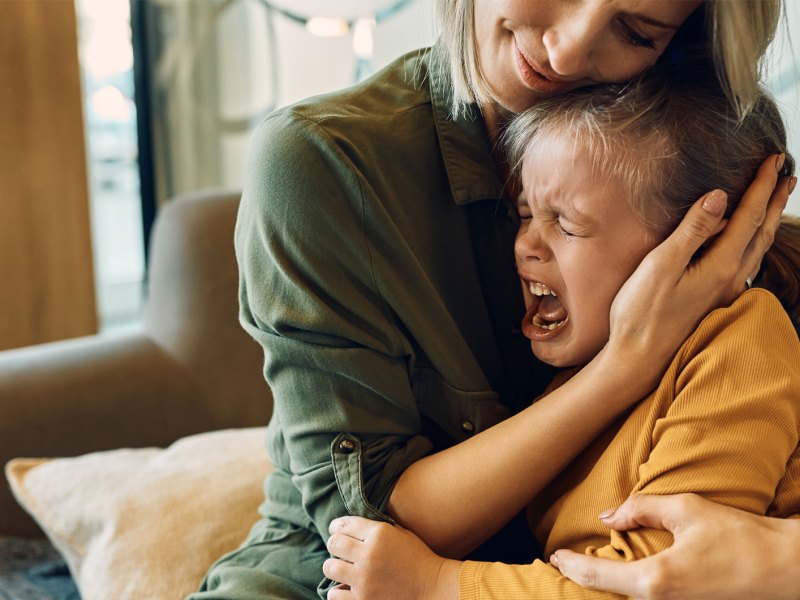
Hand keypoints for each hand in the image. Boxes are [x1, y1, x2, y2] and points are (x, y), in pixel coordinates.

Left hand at [324, 516, 460, 599]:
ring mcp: (364, 579)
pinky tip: (346, 588)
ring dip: (334, 567)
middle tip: (339, 550)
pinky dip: (337, 591)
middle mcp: (369, 555)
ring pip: (330, 567)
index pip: (344, 524)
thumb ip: (375, 528)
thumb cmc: (417, 558)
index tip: (335, 530)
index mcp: (379, 534)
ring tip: (341, 569)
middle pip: (334, 544)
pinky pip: (334, 595)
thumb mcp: (400, 533)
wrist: (433, 587)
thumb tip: (350, 526)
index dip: (336, 526)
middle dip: (334, 545)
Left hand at [550, 493, 799, 599]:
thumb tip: (608, 516)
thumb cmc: (742, 538)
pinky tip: (623, 574)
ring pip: (628, 599)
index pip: (595, 576)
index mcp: (655, 581)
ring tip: (586, 567)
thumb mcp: (686, 510)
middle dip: (583, 578)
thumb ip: (640, 510)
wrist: (790, 571)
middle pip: (608, 594)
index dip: (569, 565)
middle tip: (562, 562)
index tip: (552, 556)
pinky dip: (628, 588)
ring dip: (607, 585)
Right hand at [605, 155, 789, 386]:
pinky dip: (752, 241)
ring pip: (756, 249)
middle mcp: (731, 279)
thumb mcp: (662, 265)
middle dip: (775, 201)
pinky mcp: (713, 300)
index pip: (749, 217)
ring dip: (768, 221)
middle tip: (788, 174)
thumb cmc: (641, 313)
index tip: (774, 159)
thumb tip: (720, 196)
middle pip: (761, 232)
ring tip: (774, 201)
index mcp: (721, 266)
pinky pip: (744, 262)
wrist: (637, 359)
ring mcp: (724, 292)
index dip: (762, 186)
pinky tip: (744, 242)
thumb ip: (692, 230)